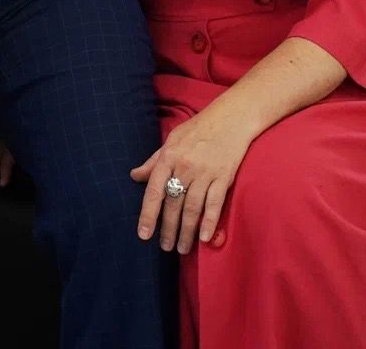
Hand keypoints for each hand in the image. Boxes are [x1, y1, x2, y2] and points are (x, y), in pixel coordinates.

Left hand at [131, 103, 251, 252]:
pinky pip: (214, 204)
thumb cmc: (199, 128)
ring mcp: (205, 172)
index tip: (144, 235)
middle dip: (168, 229)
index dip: (148, 214)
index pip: (155, 190)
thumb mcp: (172, 139)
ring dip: (187, 232)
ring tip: (182, 248)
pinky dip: (208, 222)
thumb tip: (135, 176)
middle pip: (174, 204)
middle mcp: (185, 166)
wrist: (231, 118)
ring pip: (192, 208)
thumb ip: (154, 161)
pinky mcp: (223, 176)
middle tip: (166, 247)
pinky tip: (203, 238)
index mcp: (169, 156)